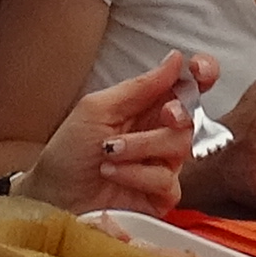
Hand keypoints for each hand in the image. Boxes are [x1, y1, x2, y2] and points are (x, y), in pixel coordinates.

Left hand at [31, 53, 205, 215]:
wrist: (53, 197)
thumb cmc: (69, 152)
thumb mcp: (97, 109)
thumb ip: (139, 87)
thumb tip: (176, 59)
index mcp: (147, 107)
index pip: (186, 86)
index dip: (202, 74)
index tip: (197, 71)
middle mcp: (159, 134)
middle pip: (192, 116)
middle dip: (178, 113)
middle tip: (162, 115)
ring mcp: (163, 166)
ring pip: (180, 146)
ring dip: (141, 146)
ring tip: (109, 152)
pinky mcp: (161, 196)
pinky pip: (167, 180)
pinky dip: (135, 174)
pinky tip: (111, 173)